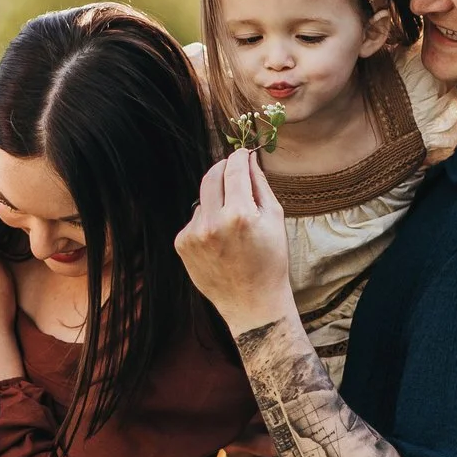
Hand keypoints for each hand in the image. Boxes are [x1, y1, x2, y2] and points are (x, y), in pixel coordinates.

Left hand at [175, 150, 296, 336]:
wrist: (252, 303)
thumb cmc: (270, 261)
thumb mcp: (274, 219)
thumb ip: (259, 185)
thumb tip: (248, 159)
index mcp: (239, 215)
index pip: (234, 170)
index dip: (238, 157)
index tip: (242, 153)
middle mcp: (212, 223)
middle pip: (211, 177)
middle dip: (223, 168)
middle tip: (233, 169)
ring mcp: (193, 234)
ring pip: (202, 200)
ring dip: (216, 200)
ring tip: (233, 224)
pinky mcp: (182, 245)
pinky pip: (194, 220)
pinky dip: (206, 222)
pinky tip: (220, 241)